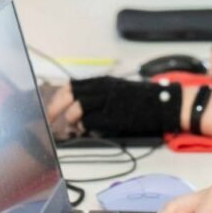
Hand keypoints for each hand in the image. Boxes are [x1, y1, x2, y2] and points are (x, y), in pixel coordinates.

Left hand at [43, 76, 181, 136]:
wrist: (161, 105)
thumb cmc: (141, 100)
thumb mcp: (116, 91)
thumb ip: (96, 96)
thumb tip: (75, 107)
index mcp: (101, 82)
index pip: (70, 86)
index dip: (58, 98)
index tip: (52, 108)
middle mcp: (101, 89)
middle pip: (68, 95)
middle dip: (55, 109)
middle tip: (50, 120)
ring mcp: (106, 102)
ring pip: (76, 109)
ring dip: (71, 120)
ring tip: (74, 127)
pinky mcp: (111, 116)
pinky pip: (88, 123)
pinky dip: (84, 128)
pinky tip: (87, 130)